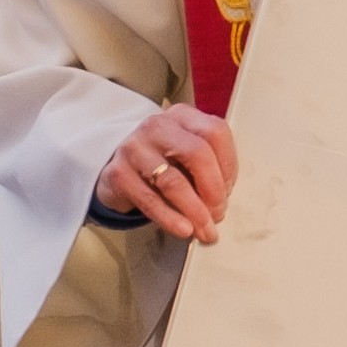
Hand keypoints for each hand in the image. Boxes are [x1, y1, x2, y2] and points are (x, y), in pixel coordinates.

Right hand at [96, 105, 239, 241]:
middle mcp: (158, 126)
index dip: (228, 165)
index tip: (229, 190)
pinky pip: (150, 200)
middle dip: (213, 189)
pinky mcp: (118, 173)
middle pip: (197, 153)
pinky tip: (184, 229)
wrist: (117, 170)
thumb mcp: (186, 156)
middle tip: (219, 213)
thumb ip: (207, 169)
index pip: (215, 132)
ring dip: (195, 211)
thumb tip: (222, 203)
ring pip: (173, 180)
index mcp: (182, 116)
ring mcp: (134, 147)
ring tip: (205, 230)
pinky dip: (171, 218)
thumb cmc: (162, 164)